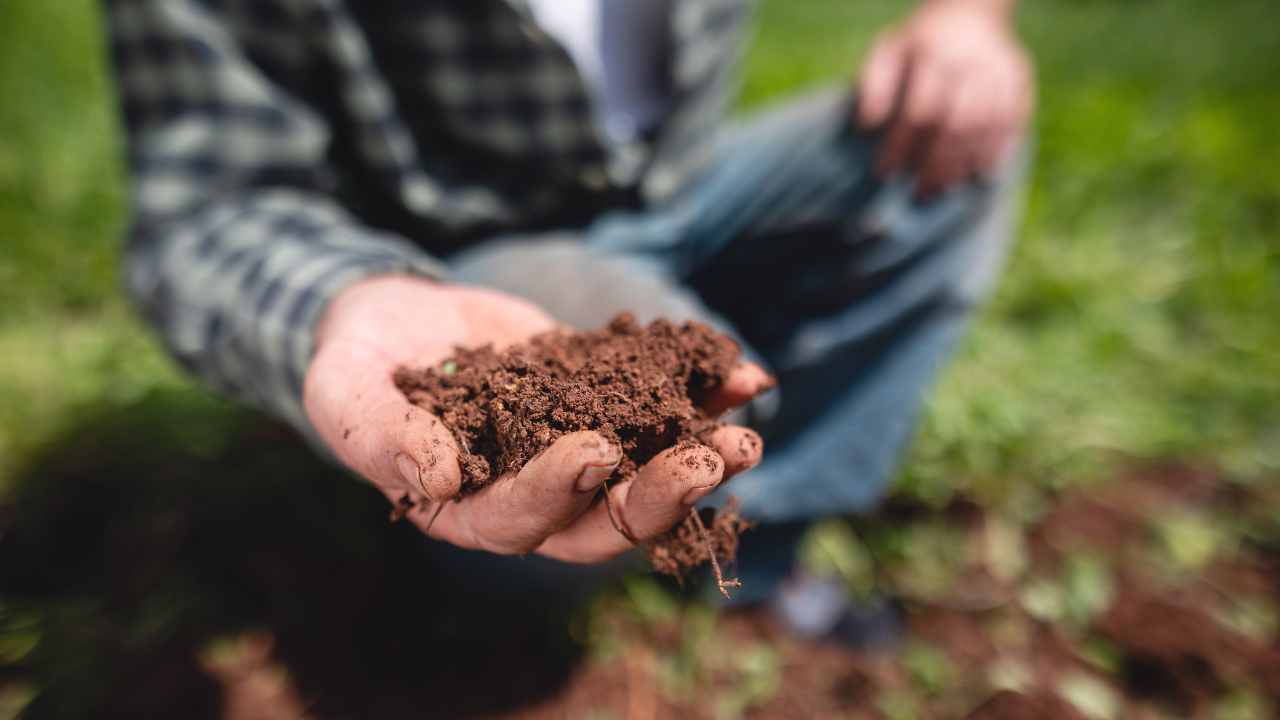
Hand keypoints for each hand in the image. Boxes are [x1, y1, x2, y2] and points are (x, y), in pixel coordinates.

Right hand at [303, 275, 770, 562]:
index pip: (523, 521)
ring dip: (700, 456)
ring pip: (647, 471)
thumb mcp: (345, 395)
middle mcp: (533, 493)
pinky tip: (746, 373)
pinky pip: (658, 405)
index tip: (593, 451)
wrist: (390, 317)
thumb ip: (382, 437)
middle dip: (662, 494)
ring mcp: (574, 447)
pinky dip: (702, 393)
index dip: (560, 493)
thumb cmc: (353, 364)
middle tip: (712, 460)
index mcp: (469, 511)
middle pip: (606, 518)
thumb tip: (440, 478)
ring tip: (745, 432)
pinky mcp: (602, 400)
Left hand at [857, 0, 1032, 196]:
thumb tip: (867, 125)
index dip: (901, 145)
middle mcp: (971, 64)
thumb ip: (875, 84)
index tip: (885, 172)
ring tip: (944, 189)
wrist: (970, 13)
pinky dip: (996, 152)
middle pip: (956, 125)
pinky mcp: (1020, 82)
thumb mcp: (888, 51)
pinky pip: (1013, 123)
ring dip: (964, 164)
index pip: (918, 111)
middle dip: (936, 164)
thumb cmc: (919, 43)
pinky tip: (979, 174)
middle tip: (919, 193)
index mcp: (935, 55)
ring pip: (985, 128)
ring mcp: (1000, 73)